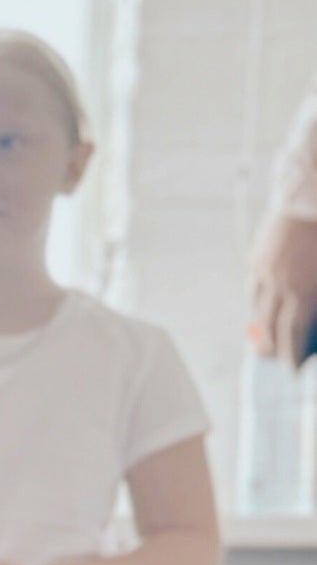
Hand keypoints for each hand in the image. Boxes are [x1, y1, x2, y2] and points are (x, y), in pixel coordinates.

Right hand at [250, 204, 316, 363]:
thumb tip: (312, 321)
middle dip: (273, 347)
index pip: (291, 335)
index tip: (293, 370)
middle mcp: (279, 285)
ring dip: (262, 326)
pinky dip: (258, 301)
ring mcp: (265, 270)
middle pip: (269, 327)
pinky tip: (265, 305)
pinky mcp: (258, 256)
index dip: (291, 356)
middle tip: (277, 359)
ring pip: (257, 308)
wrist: (312, 194)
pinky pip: (254, 287)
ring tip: (267, 337)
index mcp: (303, 292)